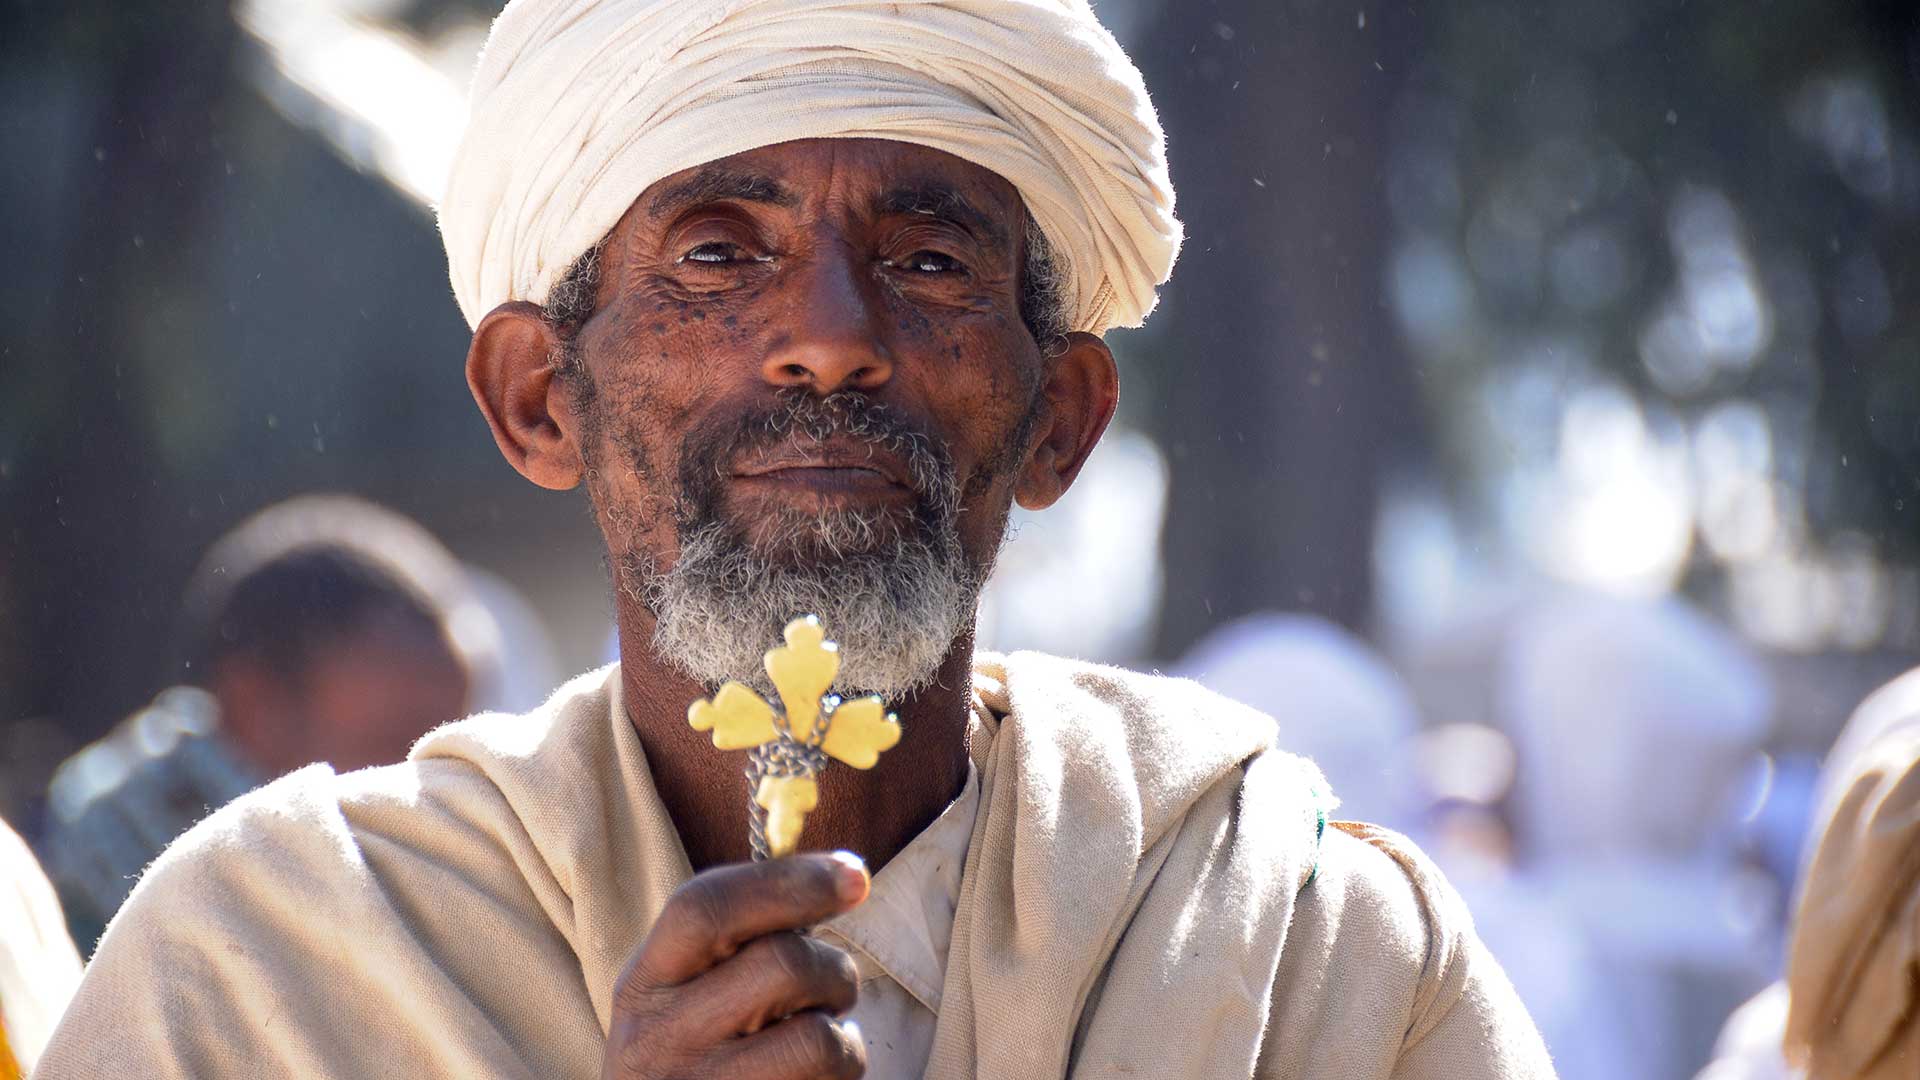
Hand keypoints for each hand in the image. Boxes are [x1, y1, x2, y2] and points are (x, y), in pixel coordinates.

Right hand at [602, 851, 870, 1078]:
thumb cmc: (698, 1053)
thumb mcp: (686, 994)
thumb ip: (739, 938)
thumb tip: (846, 877)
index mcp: (643, 983)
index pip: (705, 908)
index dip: (787, 881)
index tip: (852, 875)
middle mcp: (658, 1038)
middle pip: (781, 964)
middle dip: (834, 967)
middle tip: (834, 986)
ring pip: (816, 1034)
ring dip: (843, 1027)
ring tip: (825, 1033)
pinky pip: (828, 1077)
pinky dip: (846, 1066)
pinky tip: (819, 1072)